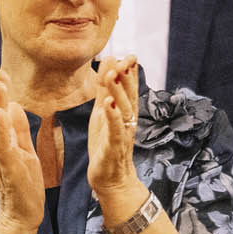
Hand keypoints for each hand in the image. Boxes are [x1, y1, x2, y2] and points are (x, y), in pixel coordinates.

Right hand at [0, 71, 45, 233]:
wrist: (22, 215)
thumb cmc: (24, 187)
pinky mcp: (7, 166)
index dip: (2, 93)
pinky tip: (1, 114)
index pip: (2, 112)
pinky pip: (2, 145)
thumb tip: (14, 106)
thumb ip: (19, 130)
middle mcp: (0, 147)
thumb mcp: (25, 151)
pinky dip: (1, 129)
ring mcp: (2, 156)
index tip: (2, 73)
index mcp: (6, 142)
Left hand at [87, 56, 142, 201]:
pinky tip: (108, 104)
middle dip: (127, 77)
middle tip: (125, 59)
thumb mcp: (102, 113)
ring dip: (118, 91)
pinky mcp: (114, 147)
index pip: (129, 89)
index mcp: (124, 113)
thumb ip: (105, 90)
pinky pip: (115, 130)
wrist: (111, 179)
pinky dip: (112, 117)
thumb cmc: (106, 145)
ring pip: (122, 110)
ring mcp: (122, 134)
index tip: (130, 54)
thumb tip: (109, 65)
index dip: (130, 73)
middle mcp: (127, 121)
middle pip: (129, 96)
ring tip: (112, 74)